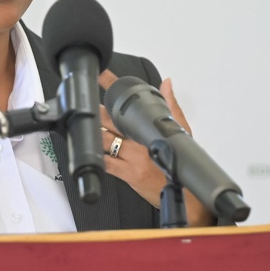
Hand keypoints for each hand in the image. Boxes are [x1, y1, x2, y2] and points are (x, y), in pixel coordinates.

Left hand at [98, 72, 213, 226]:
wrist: (185, 195)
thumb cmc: (179, 165)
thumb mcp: (181, 132)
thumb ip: (171, 106)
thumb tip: (166, 84)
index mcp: (151, 128)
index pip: (132, 101)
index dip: (114, 85)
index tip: (102, 75)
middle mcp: (141, 141)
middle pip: (112, 118)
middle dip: (97, 110)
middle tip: (86, 101)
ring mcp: (133, 157)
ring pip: (106, 139)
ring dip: (93, 131)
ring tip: (83, 123)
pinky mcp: (128, 174)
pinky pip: (106, 162)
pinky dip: (96, 155)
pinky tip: (89, 150)